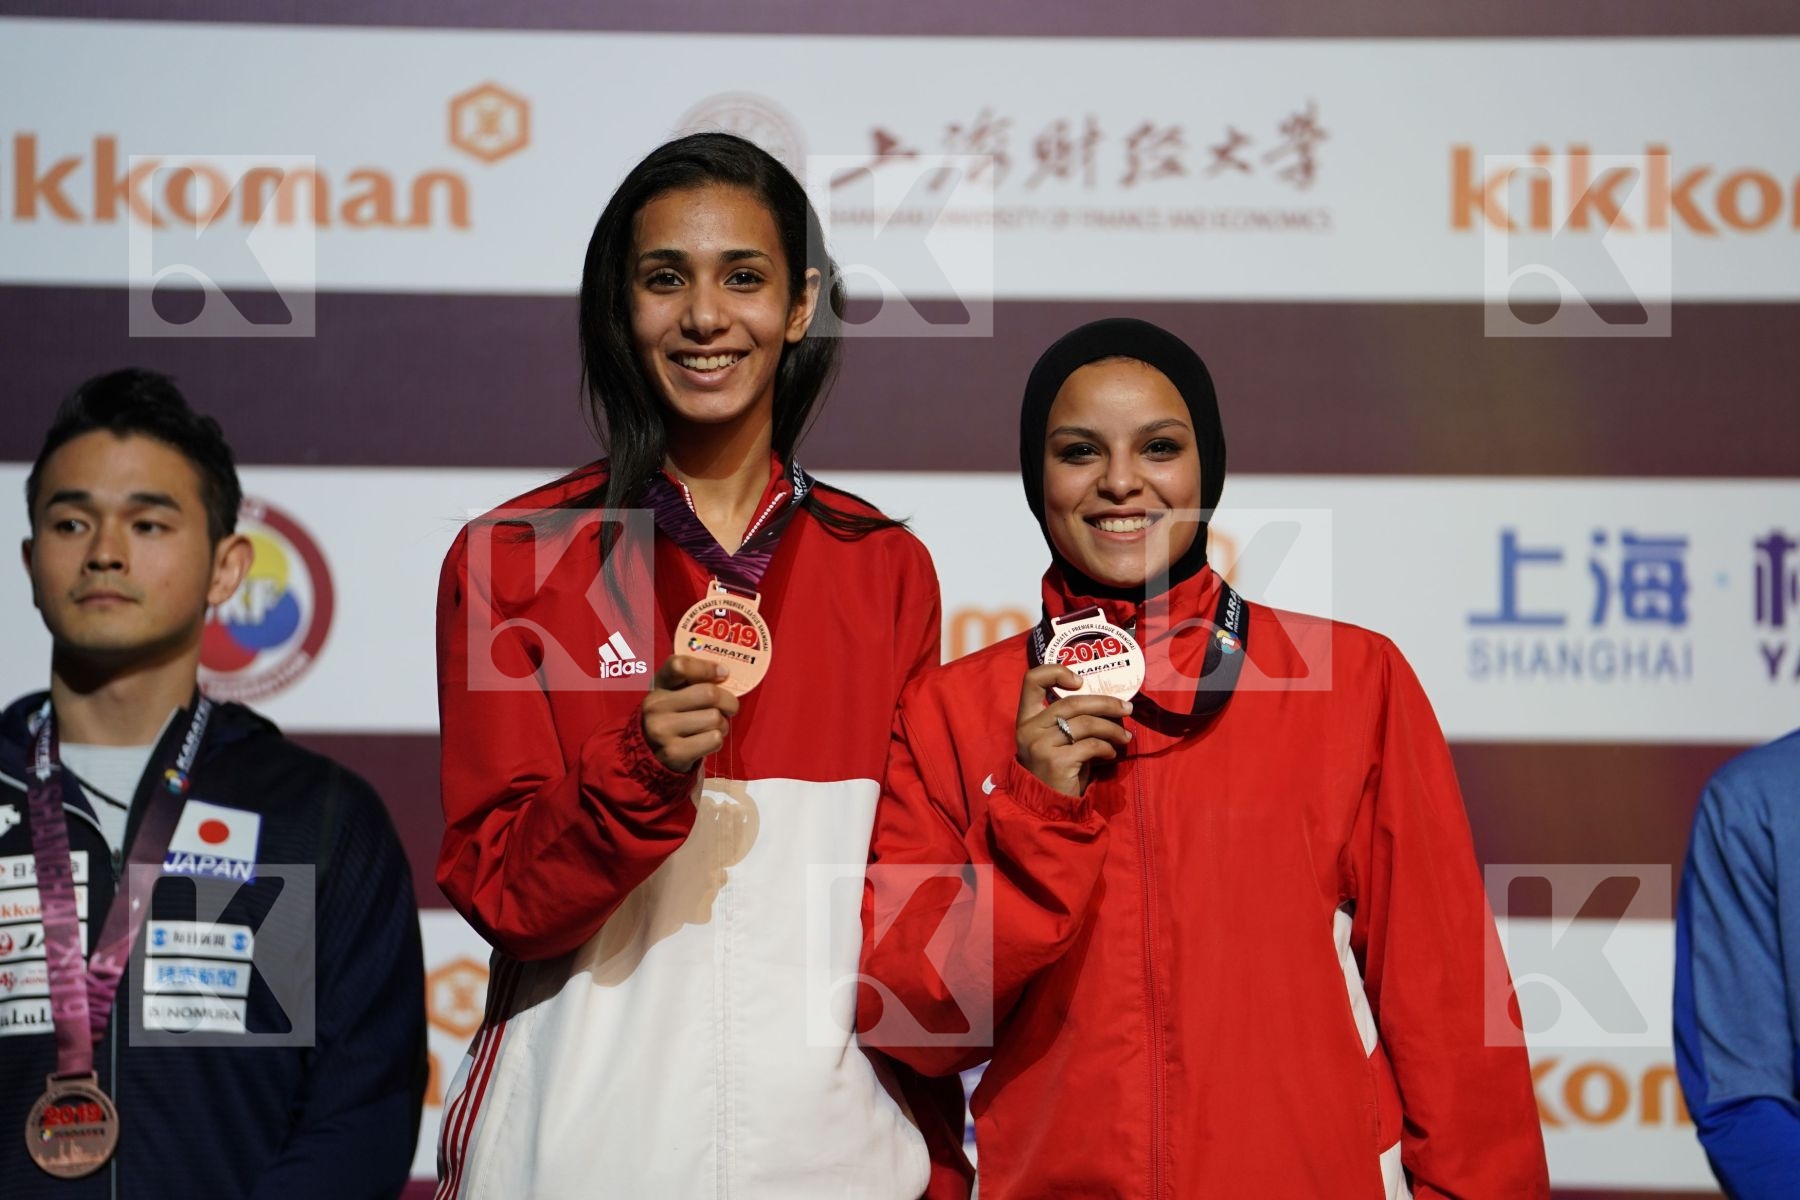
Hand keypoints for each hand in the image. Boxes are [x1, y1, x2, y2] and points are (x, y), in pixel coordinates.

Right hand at [642, 655, 740, 773]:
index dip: (706, 668)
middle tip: (728, 708)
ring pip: (715, 718)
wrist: (654, 755)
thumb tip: (723, 673)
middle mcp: (655, 706)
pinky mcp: (674, 753)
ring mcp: (662, 730)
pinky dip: (717, 741)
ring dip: (722, 724)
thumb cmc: (675, 717)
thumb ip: (695, 679)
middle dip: (728, 702)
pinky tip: (705, 742)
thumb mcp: (676, 693)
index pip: (679, 665)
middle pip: (709, 694)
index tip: (722, 674)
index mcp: (657, 685)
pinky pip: (714, 739)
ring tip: (712, 728)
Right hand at [1014, 664, 1131, 797]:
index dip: (1056, 672)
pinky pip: (1091, 745)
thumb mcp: (1056, 741)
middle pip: (1072, 702)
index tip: (1080, 680)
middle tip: (1127, 709)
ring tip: (1124, 737)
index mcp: (1026, 719)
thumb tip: (1109, 704)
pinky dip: (1107, 748)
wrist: (1047, 807)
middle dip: (1105, 703)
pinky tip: (1111, 754)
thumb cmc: (1058, 770)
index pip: (1032, 680)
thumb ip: (1071, 721)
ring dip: (1112, 729)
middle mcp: (1029, 729)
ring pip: (1086, 723)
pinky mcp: (1057, 762)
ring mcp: (1041, 745)